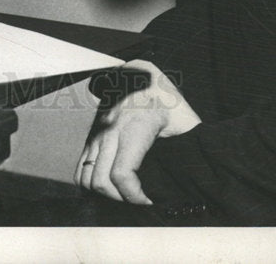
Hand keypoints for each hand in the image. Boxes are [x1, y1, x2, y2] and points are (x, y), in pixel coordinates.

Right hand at [75, 59, 200, 204]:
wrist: (142, 75)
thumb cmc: (167, 98)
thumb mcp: (185, 120)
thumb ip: (189, 145)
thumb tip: (195, 174)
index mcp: (136, 126)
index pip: (122, 174)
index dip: (135, 197)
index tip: (150, 200)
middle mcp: (111, 129)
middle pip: (100, 181)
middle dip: (120, 199)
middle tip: (139, 199)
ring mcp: (98, 131)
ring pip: (86, 177)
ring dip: (104, 192)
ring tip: (125, 193)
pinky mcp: (91, 134)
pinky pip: (80, 167)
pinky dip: (91, 182)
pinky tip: (110, 183)